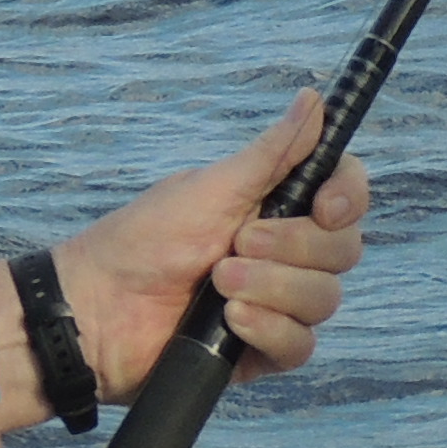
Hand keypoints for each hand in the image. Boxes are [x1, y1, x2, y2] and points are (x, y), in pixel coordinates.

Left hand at [51, 91, 374, 395]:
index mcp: (277, 205)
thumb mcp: (211, 188)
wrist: (97, 310)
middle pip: (343, 250)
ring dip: (273, 288)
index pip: (345, 195)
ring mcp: (277, 302)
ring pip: (324, 299)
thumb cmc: (143, 239)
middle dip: (294, 247)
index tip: (325, 206)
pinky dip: (269, 328)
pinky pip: (300, 345)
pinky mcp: (262, 349)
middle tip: (235, 243)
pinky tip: (231, 321)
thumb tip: (315, 98)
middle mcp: (286, 253)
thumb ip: (272, 153)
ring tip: (218, 283)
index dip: (349, 198)